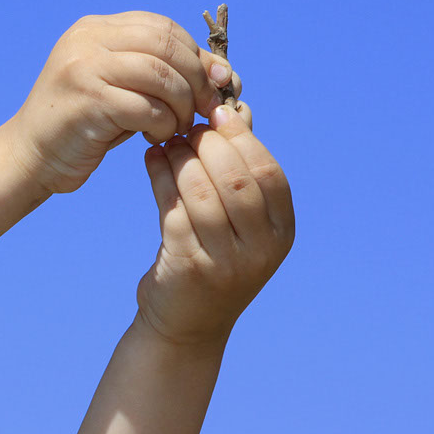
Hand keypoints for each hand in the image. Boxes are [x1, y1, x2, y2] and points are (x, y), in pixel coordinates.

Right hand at [5, 12, 238, 194]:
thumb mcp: (123, 89)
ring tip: (178, 127)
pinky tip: (155, 138)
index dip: (196, 55)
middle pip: (166, 44)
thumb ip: (163, 74)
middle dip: (196, 79)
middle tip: (205, 110)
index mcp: (95, 28)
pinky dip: (163, 125)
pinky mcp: (87, 100)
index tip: (214, 85)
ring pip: (160, 75)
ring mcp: (83, 67)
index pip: (162, 27)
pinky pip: (147, 108)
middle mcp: (87, 39)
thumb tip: (226, 73)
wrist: (30, 157)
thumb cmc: (84, 125)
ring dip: (181, 105)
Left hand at [136, 104, 294, 347]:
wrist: (185, 324)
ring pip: (203, 193)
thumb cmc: (212, 258)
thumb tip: (235, 110)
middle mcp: (261, 250)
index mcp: (281, 233)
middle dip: (209, 145)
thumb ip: (239, 171)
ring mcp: (226, 262)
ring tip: (166, 141)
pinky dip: (161, 178)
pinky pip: (173, 209)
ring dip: (181, 158)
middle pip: (237, 180)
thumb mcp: (238, 221)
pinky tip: (152, 161)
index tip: (217, 114)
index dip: (244, 139)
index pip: (269, 174)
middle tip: (186, 127)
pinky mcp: (189, 267)